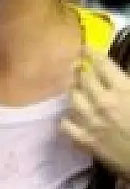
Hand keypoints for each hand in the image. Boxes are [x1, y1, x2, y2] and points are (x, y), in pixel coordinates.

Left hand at [62, 50, 129, 178]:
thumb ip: (128, 83)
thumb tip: (121, 75)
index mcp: (123, 89)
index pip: (101, 64)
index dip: (91, 53)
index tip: (85, 47)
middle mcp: (102, 102)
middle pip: (83, 78)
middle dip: (80, 70)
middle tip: (78, 66)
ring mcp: (91, 121)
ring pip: (72, 98)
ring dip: (74, 90)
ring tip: (76, 87)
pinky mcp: (85, 141)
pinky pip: (66, 124)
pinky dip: (68, 118)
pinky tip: (72, 116)